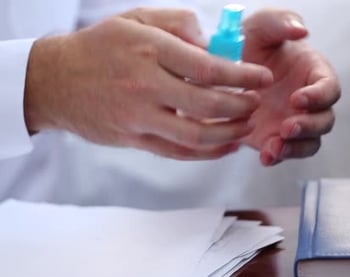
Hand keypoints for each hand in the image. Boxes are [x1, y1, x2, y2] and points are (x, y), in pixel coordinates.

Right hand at [24, 8, 272, 159]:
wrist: (54, 80)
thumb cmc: (100, 46)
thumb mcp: (137, 18)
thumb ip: (179, 24)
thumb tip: (214, 44)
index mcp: (150, 50)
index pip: (209, 68)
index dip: (243, 76)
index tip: (262, 78)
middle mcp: (145, 85)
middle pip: (207, 104)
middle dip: (241, 105)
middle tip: (257, 102)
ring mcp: (138, 116)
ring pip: (195, 136)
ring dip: (229, 133)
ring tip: (246, 125)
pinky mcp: (133, 139)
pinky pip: (177, 152)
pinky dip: (206, 153)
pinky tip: (224, 146)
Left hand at [241, 9, 340, 165]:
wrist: (224, 71)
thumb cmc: (250, 43)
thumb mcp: (260, 26)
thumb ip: (280, 22)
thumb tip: (301, 30)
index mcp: (313, 73)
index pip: (330, 88)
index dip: (319, 96)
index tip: (297, 98)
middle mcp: (308, 101)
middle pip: (324, 121)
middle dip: (309, 126)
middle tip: (286, 127)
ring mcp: (294, 121)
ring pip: (310, 142)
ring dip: (295, 147)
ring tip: (273, 148)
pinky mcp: (276, 138)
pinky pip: (285, 152)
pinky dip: (278, 157)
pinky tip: (264, 157)